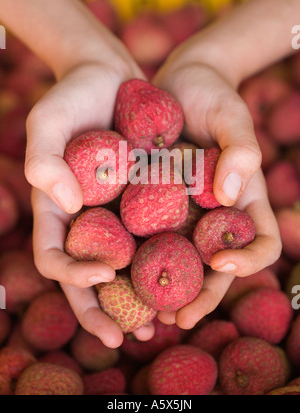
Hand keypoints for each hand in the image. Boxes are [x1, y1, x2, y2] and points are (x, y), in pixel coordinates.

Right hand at [25, 61, 154, 347]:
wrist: (108, 74)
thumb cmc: (71, 96)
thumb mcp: (47, 121)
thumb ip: (44, 160)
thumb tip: (68, 205)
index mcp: (57, 209)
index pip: (55, 257)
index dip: (73, 276)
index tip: (103, 276)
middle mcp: (87, 218)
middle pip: (90, 276)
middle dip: (106, 310)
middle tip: (131, 338)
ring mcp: (115, 211)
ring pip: (125, 266)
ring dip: (139, 298)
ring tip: (163, 322)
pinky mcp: (144, 199)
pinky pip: (154, 234)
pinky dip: (165, 258)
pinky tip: (188, 274)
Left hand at [152, 61, 281, 328]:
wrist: (176, 82)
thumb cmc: (212, 94)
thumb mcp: (232, 115)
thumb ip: (241, 148)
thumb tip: (232, 194)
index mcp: (243, 200)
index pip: (261, 242)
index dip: (249, 260)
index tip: (221, 262)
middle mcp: (214, 214)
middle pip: (217, 268)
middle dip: (202, 295)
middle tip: (178, 317)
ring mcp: (185, 212)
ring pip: (181, 262)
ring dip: (167, 291)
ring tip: (146, 313)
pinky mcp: (152, 204)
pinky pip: (148, 237)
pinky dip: (138, 260)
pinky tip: (117, 274)